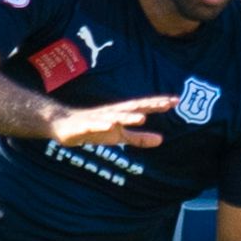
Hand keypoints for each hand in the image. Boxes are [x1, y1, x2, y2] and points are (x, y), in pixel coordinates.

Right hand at [49, 96, 178, 147]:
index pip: (143, 107)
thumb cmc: (95, 128)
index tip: (176, 101)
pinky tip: (110, 126)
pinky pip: (94, 126)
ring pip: (115, 116)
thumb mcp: (119, 136)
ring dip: (128, 116)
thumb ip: (140, 138)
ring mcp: (99, 118)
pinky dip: (102, 125)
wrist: (64, 125)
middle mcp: (112, 112)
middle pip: (133, 107)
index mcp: (121, 114)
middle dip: (149, 105)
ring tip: (142, 118)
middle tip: (167, 103)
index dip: (158, 104)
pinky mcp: (85, 126)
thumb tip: (161, 140)